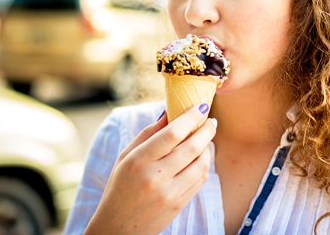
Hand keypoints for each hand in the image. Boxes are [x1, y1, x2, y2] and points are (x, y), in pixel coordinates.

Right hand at [84, 103, 216, 234]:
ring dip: (207, 148)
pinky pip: (200, 180)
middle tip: (211, 122)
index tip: (200, 107)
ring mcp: (169, 193)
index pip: (172, 133)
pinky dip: (203, 166)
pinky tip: (198, 159)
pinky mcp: (179, 205)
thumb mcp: (125, 157)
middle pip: (191, 147)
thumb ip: (148, 133)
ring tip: (205, 140)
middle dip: (206, 130)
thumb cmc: (120, 187)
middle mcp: (155, 177)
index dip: (190, 117)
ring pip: (201, 164)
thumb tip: (169, 112)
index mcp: (138, 161)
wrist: (118, 228)